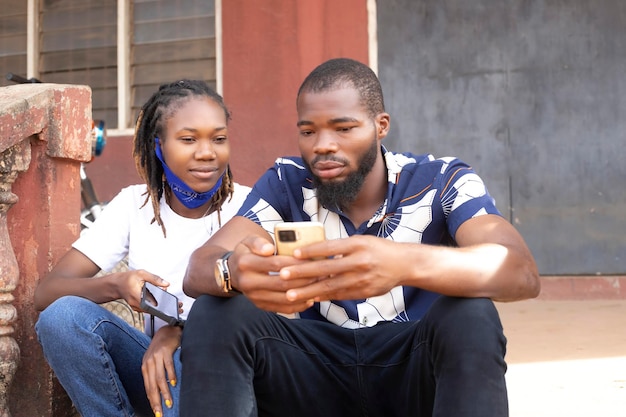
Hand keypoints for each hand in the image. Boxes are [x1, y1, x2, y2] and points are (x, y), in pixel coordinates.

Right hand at [114, 270, 169, 310]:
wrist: (117, 284)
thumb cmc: (127, 279)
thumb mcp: (141, 274)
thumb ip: (155, 279)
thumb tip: (166, 284)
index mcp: (137, 296)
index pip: (153, 303)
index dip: (160, 298)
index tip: (163, 292)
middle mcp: (136, 304)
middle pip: (152, 306)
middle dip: (158, 299)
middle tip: (159, 290)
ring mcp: (136, 307)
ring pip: (149, 307)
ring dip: (154, 301)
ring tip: (152, 292)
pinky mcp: (136, 307)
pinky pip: (146, 307)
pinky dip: (149, 302)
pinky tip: (149, 295)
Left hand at [141, 325, 181, 415]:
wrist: (167, 329)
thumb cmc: (162, 347)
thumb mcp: (155, 361)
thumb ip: (156, 374)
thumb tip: (158, 392)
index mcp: (145, 367)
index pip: (147, 388)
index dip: (151, 401)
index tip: (156, 412)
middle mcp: (148, 362)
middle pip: (152, 386)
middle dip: (156, 401)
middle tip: (161, 412)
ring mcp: (156, 357)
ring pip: (159, 378)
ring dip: (164, 392)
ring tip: (169, 402)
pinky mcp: (165, 351)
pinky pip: (168, 366)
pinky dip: (171, 376)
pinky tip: (174, 384)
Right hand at [229, 236, 320, 312]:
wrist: (233, 272)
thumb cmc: (247, 253)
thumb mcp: (248, 241)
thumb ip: (258, 242)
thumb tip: (269, 249)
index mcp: (245, 263)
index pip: (275, 264)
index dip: (295, 263)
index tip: (313, 260)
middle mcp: (248, 283)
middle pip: (282, 283)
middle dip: (304, 279)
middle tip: (322, 274)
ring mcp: (253, 297)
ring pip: (284, 298)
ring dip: (304, 294)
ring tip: (320, 286)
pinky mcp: (260, 306)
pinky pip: (282, 309)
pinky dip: (298, 305)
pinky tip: (310, 298)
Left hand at [277, 235, 402, 303]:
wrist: (404, 264)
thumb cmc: (378, 249)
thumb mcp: (361, 241)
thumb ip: (340, 247)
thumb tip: (314, 251)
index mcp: (357, 244)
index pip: (329, 247)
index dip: (310, 251)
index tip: (293, 254)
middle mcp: (359, 261)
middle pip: (326, 268)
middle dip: (302, 273)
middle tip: (282, 276)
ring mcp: (362, 278)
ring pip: (330, 286)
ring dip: (308, 290)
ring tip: (290, 294)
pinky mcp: (364, 292)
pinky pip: (340, 295)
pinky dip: (324, 297)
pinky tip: (310, 298)